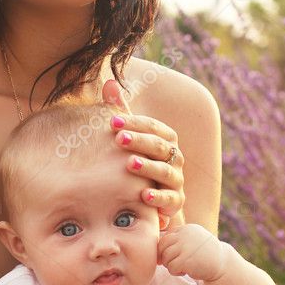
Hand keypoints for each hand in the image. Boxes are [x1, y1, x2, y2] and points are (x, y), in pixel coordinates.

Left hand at [102, 78, 184, 230]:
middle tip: (119, 139)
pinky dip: (158, 198)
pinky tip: (143, 196)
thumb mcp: (128, 137)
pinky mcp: (175, 202)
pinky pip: (170, 199)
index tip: (112, 123)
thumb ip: (121, 111)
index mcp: (165, 139)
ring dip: (148, 167)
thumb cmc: (136, 161)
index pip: (152, 127)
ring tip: (130, 164)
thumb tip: (109, 82)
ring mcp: (176, 180)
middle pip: (159, 146)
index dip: (134, 123)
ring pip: (166, 172)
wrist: (149, 198)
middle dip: (140, 141)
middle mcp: (174, 157)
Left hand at [158, 223, 226, 280]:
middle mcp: (185, 235)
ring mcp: (185, 247)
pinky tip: (185, 272)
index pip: (166, 237)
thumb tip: (155, 246)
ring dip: (170, 265)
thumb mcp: (192, 240)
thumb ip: (178, 239)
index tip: (171, 256)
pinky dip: (175, 272)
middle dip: (164, 256)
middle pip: (162, 246)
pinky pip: (171, 267)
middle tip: (173, 263)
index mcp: (186, 229)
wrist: (223, 264)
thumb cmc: (204, 253)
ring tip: (181, 267)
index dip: (165, 249)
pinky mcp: (186, 260)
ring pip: (165, 257)